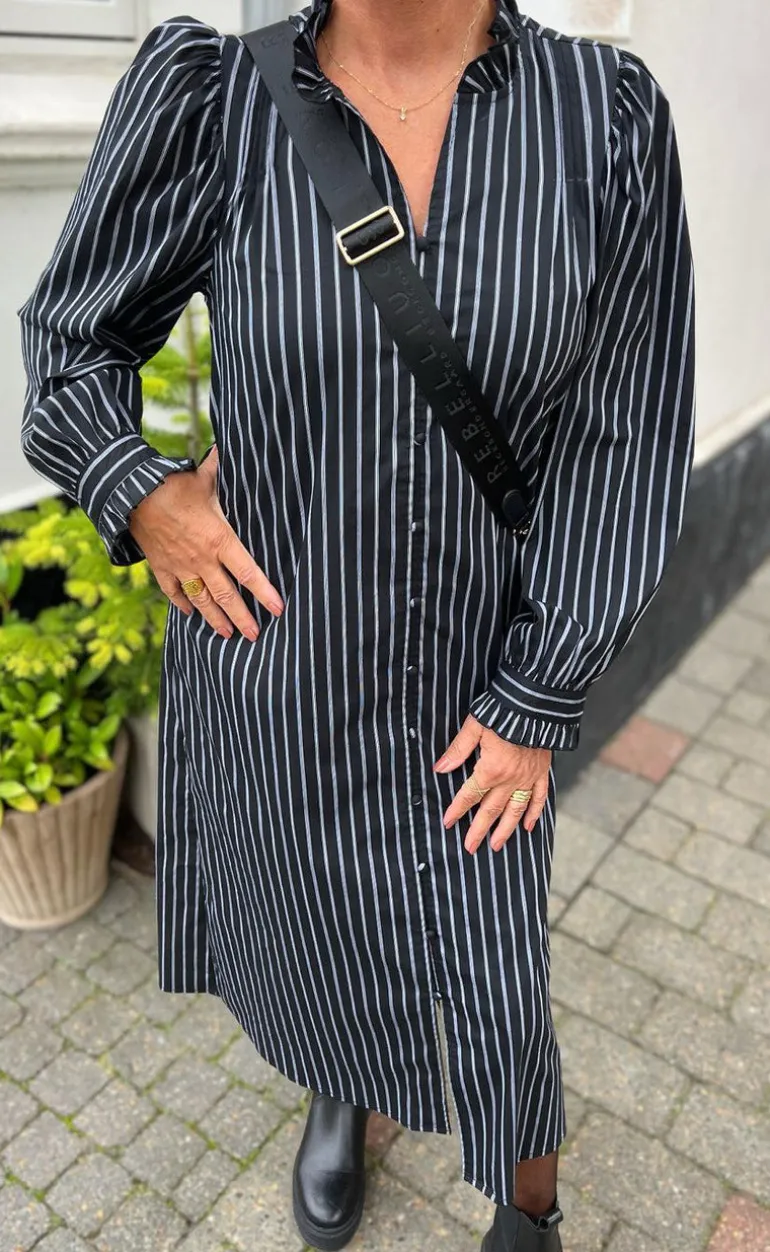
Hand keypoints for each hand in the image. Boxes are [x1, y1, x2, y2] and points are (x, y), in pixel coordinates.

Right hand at [128, 445, 283, 639]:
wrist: (130, 494)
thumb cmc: (172, 484)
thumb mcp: (203, 478)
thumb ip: (221, 471)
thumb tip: (232, 450)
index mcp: (219, 539)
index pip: (248, 572)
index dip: (264, 592)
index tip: (278, 609)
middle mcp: (202, 559)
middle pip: (227, 596)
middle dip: (243, 618)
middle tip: (256, 635)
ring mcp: (180, 567)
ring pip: (202, 601)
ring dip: (216, 620)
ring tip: (229, 635)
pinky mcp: (161, 568)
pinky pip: (174, 592)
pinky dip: (183, 604)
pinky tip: (191, 614)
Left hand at [433, 715, 550, 854]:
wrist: (536, 703)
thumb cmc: (502, 711)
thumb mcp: (474, 726)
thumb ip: (458, 750)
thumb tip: (440, 768)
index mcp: (491, 769)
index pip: (470, 795)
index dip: (457, 809)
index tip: (448, 823)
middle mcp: (510, 779)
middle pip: (491, 810)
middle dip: (479, 830)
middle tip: (470, 847)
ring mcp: (527, 778)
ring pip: (515, 810)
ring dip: (505, 830)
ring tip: (496, 845)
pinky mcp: (541, 772)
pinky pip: (538, 798)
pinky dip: (534, 813)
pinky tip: (528, 827)